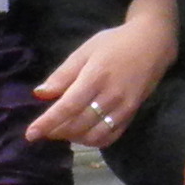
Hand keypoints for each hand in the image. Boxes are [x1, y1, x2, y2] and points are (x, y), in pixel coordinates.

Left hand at [29, 16, 171, 147]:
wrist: (153, 44)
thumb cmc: (115, 43)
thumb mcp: (85, 51)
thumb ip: (63, 74)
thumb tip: (40, 94)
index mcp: (95, 77)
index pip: (67, 107)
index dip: (47, 123)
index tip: (31, 134)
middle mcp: (110, 96)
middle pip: (79, 124)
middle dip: (57, 131)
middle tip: (44, 130)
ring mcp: (124, 108)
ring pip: (94, 135)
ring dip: (74, 138)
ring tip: (62, 131)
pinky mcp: (132, 114)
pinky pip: (111, 137)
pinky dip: (93, 141)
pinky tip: (83, 134)